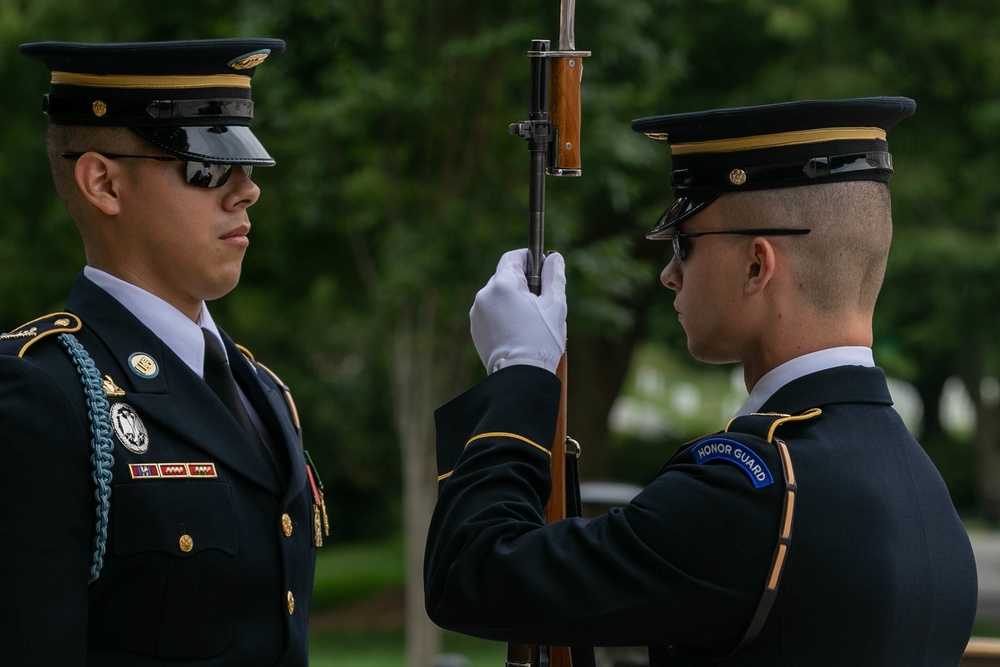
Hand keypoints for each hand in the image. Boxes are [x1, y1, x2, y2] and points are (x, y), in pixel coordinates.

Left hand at [471, 248, 566, 373]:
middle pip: (505, 277)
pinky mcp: (475, 328)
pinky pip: (490, 313)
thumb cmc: (540, 339)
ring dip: (511, 300)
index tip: (540, 266)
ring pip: (497, 296)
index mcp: (503, 285)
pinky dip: (502, 316)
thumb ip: (554, 276)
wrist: (520, 375)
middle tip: (540, 300)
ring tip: (528, 320)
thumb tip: (554, 257)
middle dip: (522, 284)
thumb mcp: (555, 304)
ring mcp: (477, 313)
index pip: (513, 258)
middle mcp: (485, 295)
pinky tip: (517, 331)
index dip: (528, 258)